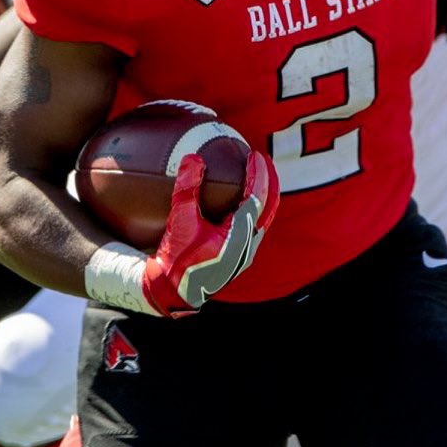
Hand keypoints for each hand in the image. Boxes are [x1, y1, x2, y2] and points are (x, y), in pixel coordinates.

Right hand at [139, 151, 277, 315]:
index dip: (259, 174)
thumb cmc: (176, 258)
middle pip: (269, 206)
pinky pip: (255, 227)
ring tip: (259, 176)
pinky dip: (255, 209)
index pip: (257, 197)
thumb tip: (194, 158)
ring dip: (265, 195)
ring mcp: (246, 253)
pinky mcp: (240, 257)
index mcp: (238, 235)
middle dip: (270, 180)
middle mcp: (248, 244)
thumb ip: (186, 189)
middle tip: (263, 160)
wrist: (176, 291)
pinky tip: (244, 202)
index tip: (255, 155)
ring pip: (264, 218)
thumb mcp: (179, 221)